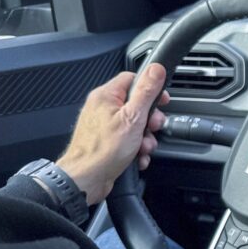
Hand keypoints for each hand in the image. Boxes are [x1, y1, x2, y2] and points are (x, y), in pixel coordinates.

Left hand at [56, 65, 169, 204]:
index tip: (162, 100)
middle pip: (137, 104)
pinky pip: (128, 140)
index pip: (133, 79)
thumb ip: (146, 91)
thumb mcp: (133, 117)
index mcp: (106, 96)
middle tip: (152, 128)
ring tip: (142, 148)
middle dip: (150, 120)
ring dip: (145, 138)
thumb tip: (156, 69)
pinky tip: (137, 157)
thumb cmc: (103, 150)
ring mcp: (103, 126)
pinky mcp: (106, 142)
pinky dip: (136, 149)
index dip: (151, 88)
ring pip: (135, 125)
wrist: (85, 179)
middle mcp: (102, 108)